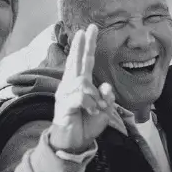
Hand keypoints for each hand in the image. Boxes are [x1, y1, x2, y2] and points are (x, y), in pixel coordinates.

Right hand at [50, 24, 115, 153]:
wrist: (73, 142)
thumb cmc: (86, 124)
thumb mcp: (104, 111)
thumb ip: (107, 97)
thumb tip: (106, 86)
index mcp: (81, 84)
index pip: (85, 61)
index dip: (87, 46)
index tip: (89, 30)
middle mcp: (72, 85)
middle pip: (77, 61)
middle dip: (82, 45)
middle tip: (86, 29)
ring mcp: (66, 93)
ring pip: (84, 84)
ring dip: (94, 97)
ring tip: (96, 109)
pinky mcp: (65, 104)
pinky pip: (81, 97)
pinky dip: (90, 104)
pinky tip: (91, 111)